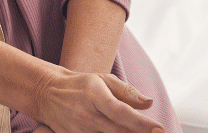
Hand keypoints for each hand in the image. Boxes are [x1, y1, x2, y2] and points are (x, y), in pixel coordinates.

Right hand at [34, 69, 161, 132]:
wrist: (47, 93)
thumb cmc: (81, 85)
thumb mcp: (103, 79)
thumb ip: (127, 92)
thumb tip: (149, 103)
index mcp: (95, 95)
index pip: (121, 112)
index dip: (141, 123)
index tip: (159, 129)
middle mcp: (85, 115)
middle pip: (118, 131)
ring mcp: (77, 130)